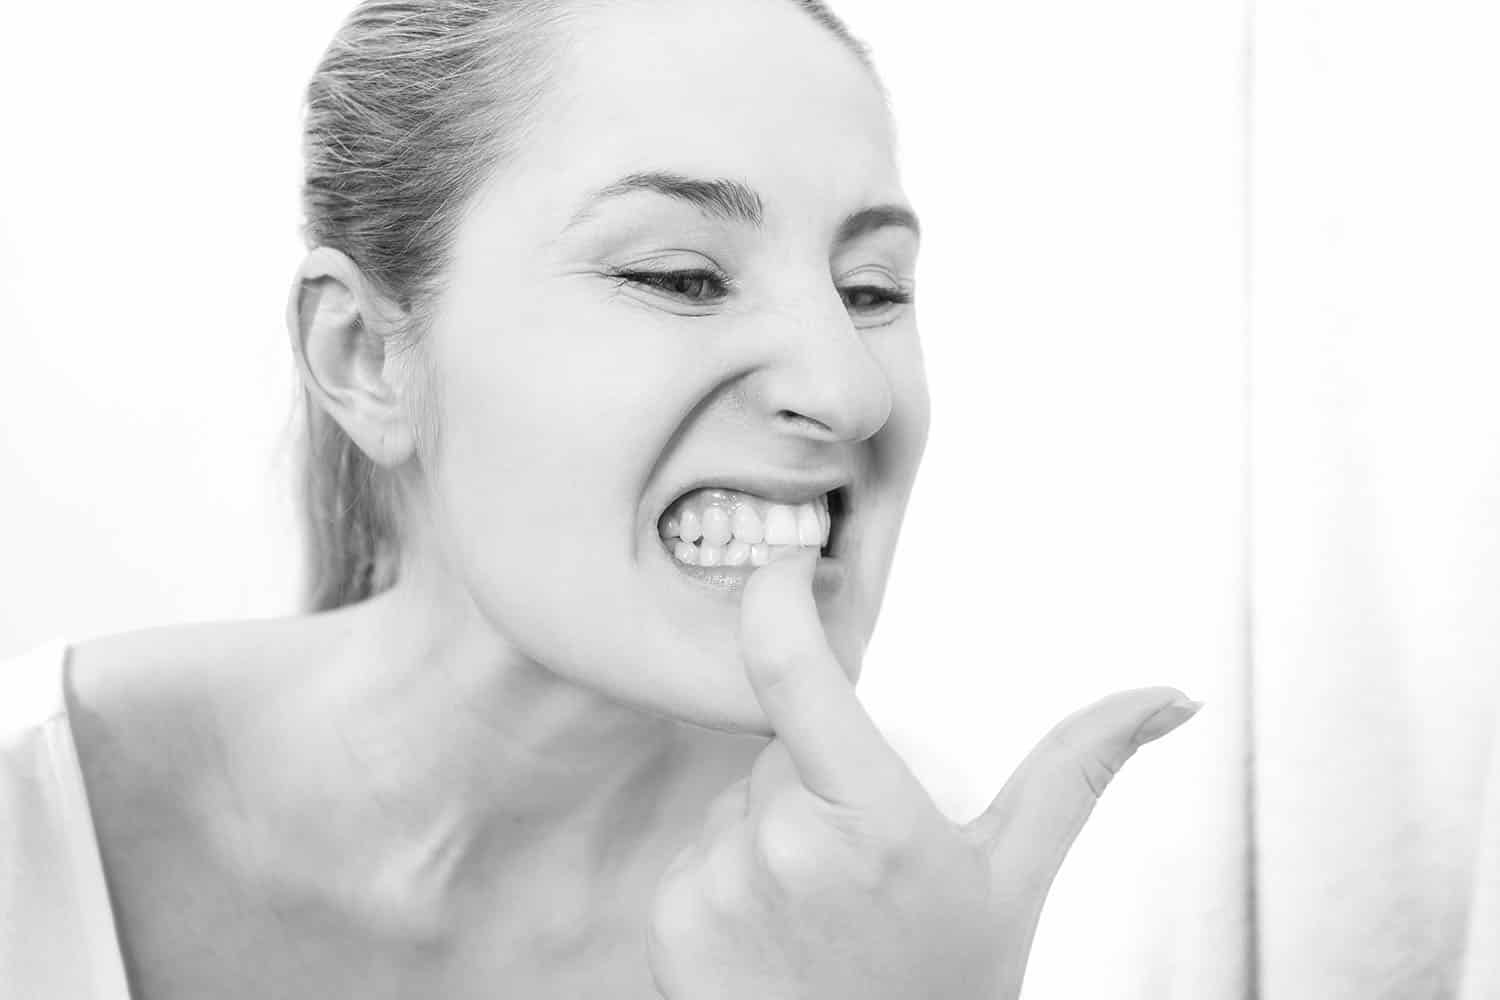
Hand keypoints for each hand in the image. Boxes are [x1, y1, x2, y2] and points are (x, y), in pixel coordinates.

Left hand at [646, 549, 1201, 998]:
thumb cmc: (949, 989)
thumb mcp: (1015, 879)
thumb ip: (1076, 770)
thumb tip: (1167, 697)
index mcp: (869, 819)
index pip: (788, 667)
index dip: (775, 595)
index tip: (788, 567)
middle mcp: (779, 846)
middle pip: (782, 747)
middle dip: (818, 773)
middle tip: (864, 852)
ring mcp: (716, 884)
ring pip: (739, 801)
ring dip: (775, 826)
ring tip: (827, 907)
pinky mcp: (671, 921)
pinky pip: (701, 852)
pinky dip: (733, 873)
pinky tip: (779, 934)